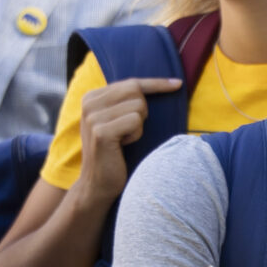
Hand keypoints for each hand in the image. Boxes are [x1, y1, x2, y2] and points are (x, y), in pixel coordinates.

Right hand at [68, 76, 184, 207]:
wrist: (97, 184)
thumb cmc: (114, 153)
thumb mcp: (116, 120)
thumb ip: (125, 101)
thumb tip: (164, 83)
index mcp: (91, 97)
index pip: (131, 82)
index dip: (156, 83)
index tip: (178, 84)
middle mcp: (89, 103)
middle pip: (135, 91)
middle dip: (142, 111)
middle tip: (130, 131)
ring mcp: (93, 117)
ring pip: (138, 106)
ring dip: (138, 126)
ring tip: (123, 140)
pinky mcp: (101, 132)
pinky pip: (135, 121)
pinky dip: (136, 135)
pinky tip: (122, 146)